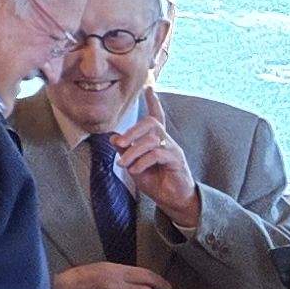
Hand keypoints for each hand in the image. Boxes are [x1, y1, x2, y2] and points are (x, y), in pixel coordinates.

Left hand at [112, 109, 201, 232]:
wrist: (173, 200)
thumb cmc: (155, 181)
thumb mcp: (135, 166)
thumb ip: (126, 151)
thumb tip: (113, 137)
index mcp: (156, 140)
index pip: (157, 116)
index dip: (153, 102)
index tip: (149, 87)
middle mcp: (166, 141)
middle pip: (151, 123)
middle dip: (132, 130)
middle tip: (118, 142)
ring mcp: (173, 149)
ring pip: (151, 140)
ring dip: (133, 152)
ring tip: (123, 164)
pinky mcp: (176, 160)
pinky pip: (157, 154)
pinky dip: (142, 161)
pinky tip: (135, 170)